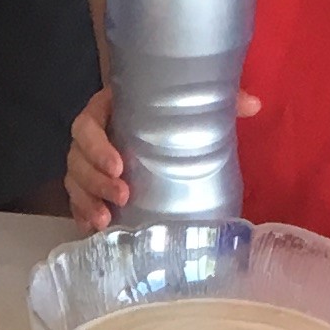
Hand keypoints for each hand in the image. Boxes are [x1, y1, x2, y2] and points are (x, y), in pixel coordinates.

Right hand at [62, 85, 263, 226]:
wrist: (149, 120)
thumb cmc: (164, 112)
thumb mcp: (183, 104)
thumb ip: (216, 100)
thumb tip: (255, 104)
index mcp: (106, 112)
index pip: (87, 126)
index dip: (98, 147)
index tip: (119, 165)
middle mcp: (90, 138)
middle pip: (77, 158)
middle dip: (96, 180)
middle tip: (124, 195)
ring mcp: (86, 164)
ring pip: (73, 182)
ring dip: (87, 201)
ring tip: (106, 220)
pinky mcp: (88, 187)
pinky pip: (76, 202)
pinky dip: (82, 215)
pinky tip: (94, 229)